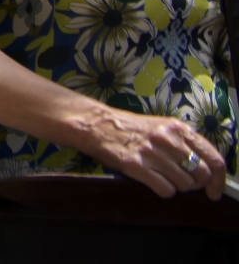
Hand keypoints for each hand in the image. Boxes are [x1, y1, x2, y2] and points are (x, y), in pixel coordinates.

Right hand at [82, 107, 225, 197]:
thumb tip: (205, 168)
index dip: (218, 179)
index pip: (213, 159)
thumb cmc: (130, 128)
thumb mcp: (162, 127)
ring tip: (163, 178)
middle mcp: (168, 140)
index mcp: (178, 129)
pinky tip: (153, 182)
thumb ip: (184, 143)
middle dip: (195, 184)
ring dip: (177, 187)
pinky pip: (166, 190)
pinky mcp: (137, 166)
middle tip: (183, 183)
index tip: (214, 190)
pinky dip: (163, 191)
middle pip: (201, 175)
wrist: (97, 125)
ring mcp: (152, 153)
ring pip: (184, 184)